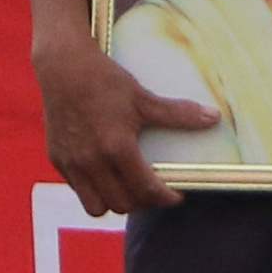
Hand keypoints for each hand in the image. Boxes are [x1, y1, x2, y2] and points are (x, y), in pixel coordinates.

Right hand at [35, 26, 212, 214]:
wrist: (62, 65)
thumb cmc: (104, 80)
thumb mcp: (143, 98)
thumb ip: (178, 114)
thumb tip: (214, 118)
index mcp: (117, 148)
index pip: (145, 190)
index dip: (165, 198)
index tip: (176, 196)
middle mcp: (92, 161)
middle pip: (123, 205)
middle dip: (142, 203)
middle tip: (153, 191)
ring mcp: (72, 163)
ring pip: (96, 207)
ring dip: (115, 203)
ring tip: (127, 188)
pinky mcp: (57, 158)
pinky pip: (78, 189)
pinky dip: (93, 189)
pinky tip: (105, 173)